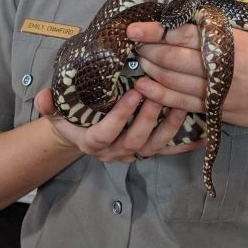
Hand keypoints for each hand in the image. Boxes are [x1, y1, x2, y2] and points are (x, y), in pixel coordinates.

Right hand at [34, 87, 203, 162]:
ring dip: (170, 127)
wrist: (81, 132)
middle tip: (157, 93)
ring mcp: (134, 153)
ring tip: (180, 105)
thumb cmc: (71, 117)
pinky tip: (204, 134)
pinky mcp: (150, 151)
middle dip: (148, 118)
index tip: (132, 93)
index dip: (120, 116)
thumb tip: (44, 97)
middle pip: (134, 141)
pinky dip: (187, 144)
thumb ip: (50, 105)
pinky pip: (170, 150)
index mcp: (92, 142)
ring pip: (155, 146)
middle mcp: (115, 152)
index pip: (106, 133)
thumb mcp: (57, 111)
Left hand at [128, 0, 247, 133]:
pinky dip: (158, 94)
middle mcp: (220, 65)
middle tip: (131, 42)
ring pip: (172, 80)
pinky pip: (179, 102)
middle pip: (172, 57)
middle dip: (147, 49)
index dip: (155, 31)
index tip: (134, 27)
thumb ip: (224, 6)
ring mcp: (215, 90)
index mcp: (229, 41)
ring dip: (149, 69)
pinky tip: (144, 86)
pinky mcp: (214, 109)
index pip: (184, 34)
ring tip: (137, 59)